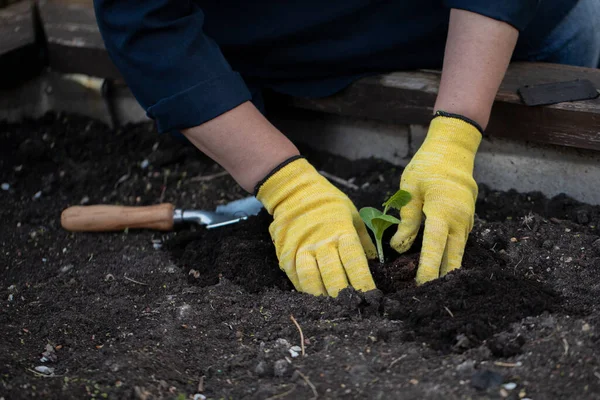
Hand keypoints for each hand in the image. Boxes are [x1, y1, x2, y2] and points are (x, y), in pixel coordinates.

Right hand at [256, 157, 376, 296]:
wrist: (293, 191)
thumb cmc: (328, 202)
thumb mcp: (352, 214)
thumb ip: (364, 240)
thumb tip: (376, 261)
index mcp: (341, 232)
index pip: (354, 262)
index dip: (363, 283)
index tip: (371, 297)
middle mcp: (321, 242)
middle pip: (333, 276)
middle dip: (344, 296)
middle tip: (353, 309)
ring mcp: (301, 249)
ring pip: (312, 281)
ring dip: (323, 297)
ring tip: (333, 307)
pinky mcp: (286, 254)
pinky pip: (296, 278)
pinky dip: (306, 290)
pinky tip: (314, 297)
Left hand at [391, 113, 481, 283]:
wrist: (454, 150)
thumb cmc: (427, 167)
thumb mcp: (410, 190)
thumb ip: (407, 220)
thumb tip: (399, 247)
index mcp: (442, 211)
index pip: (435, 246)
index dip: (428, 268)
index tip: (421, 287)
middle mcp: (458, 220)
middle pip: (452, 257)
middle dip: (440, 279)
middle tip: (427, 298)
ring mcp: (466, 221)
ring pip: (457, 253)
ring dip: (446, 271)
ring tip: (433, 290)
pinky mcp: (466, 221)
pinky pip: (458, 244)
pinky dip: (449, 257)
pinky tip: (439, 270)